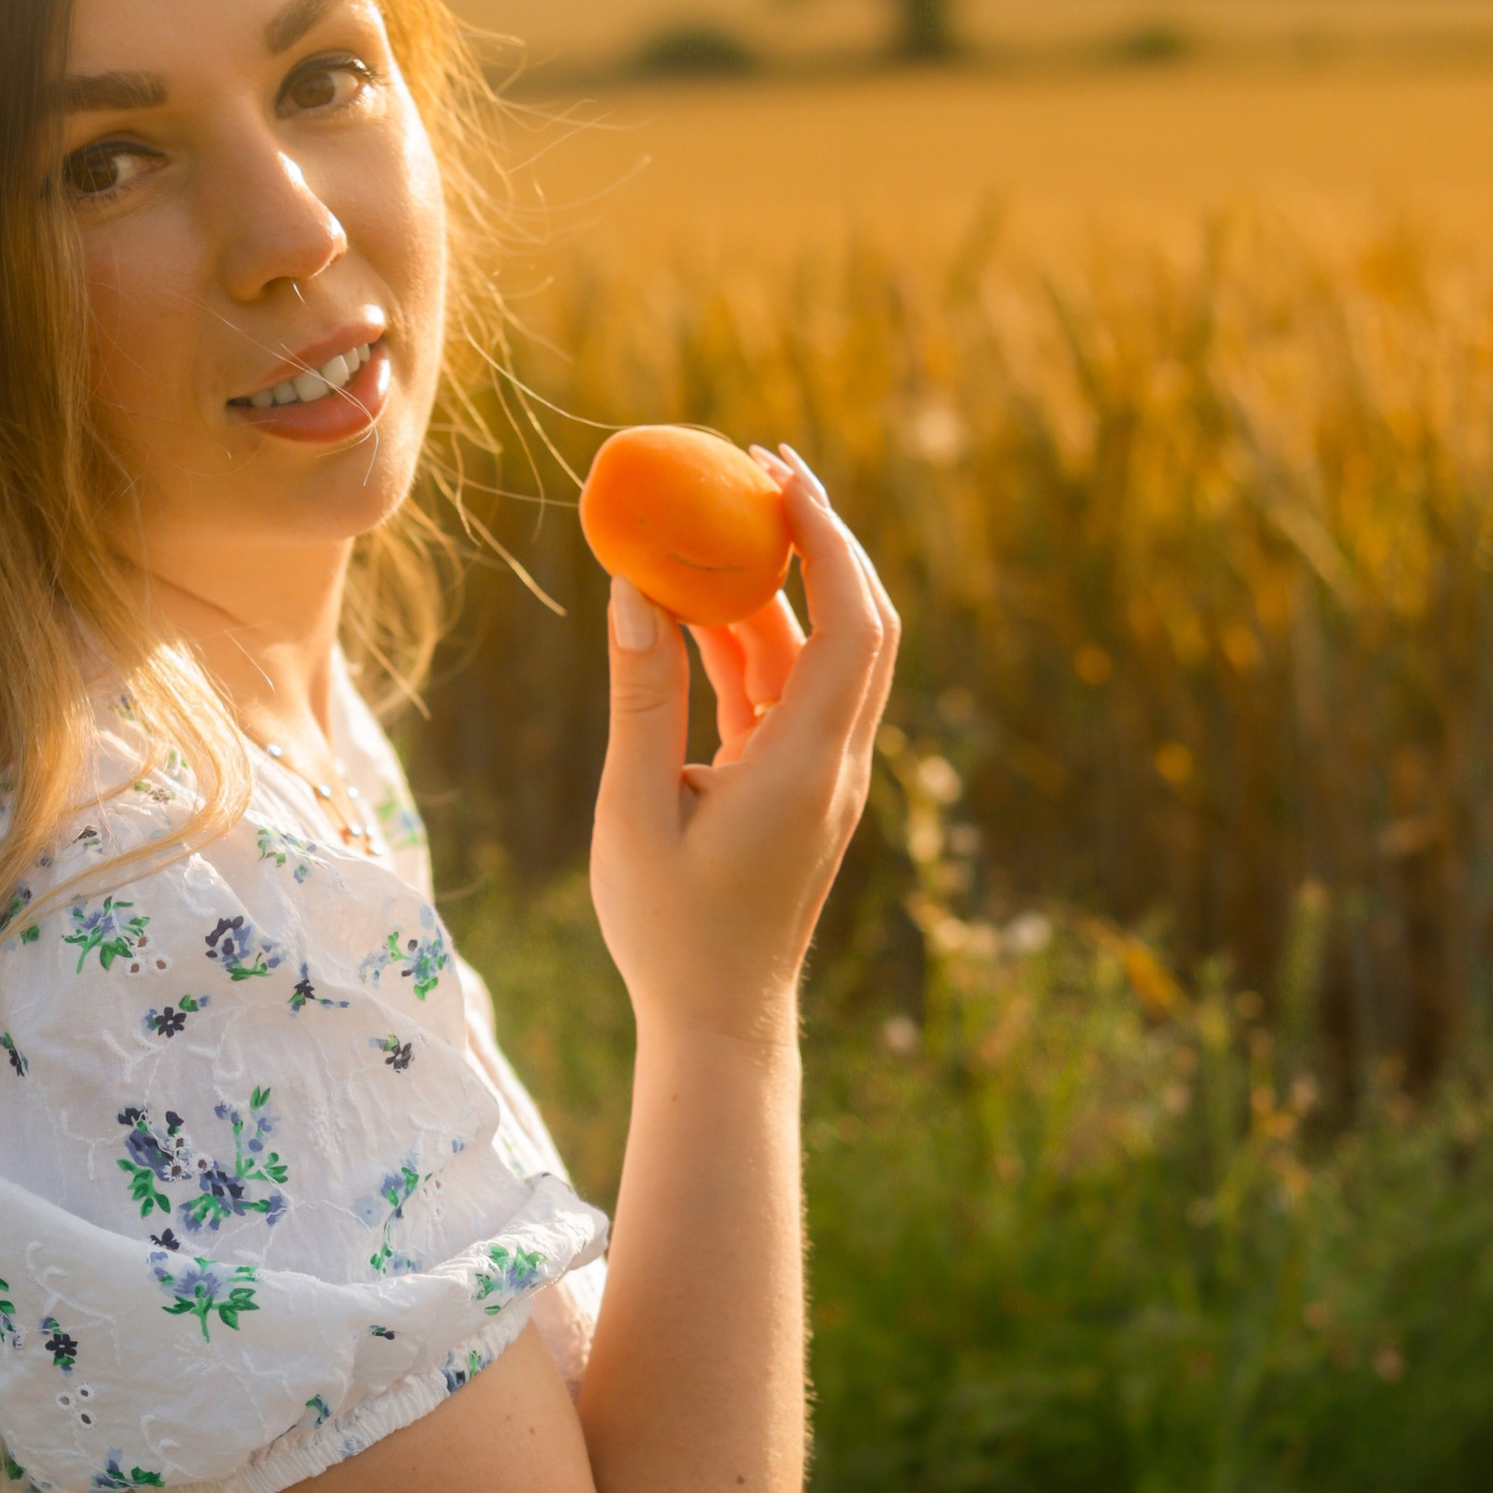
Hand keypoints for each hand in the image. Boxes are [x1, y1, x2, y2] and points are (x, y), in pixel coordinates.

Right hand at [588, 446, 898, 1041]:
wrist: (718, 1022)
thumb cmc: (670, 933)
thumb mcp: (636, 811)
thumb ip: (639, 698)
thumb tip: (631, 589)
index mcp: (808, 767)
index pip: (849, 624)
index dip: (825, 539)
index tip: (779, 475)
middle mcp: (836, 763)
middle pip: (861, 622)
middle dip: (819, 538)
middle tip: (761, 470)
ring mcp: (825, 776)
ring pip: (821, 654)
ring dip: (778, 586)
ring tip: (712, 521)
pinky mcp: (800, 788)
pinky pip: (786, 692)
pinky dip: (752, 640)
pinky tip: (696, 604)